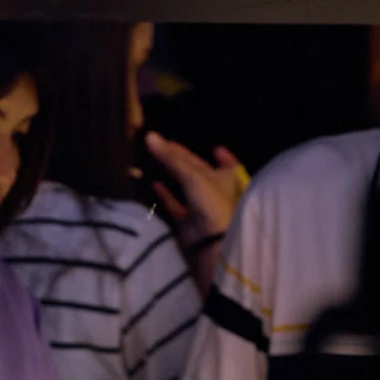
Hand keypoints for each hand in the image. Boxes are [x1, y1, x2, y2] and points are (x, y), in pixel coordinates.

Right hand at [143, 133, 246, 259]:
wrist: (212, 242)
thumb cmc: (213, 202)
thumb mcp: (193, 175)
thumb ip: (170, 158)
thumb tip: (149, 136)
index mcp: (229, 178)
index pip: (228, 164)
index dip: (224, 157)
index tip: (216, 149)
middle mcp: (218, 191)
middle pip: (200, 171)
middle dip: (185, 158)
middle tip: (167, 144)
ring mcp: (203, 207)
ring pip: (187, 187)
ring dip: (173, 174)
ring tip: (158, 159)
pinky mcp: (190, 221)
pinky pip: (176, 204)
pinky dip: (166, 195)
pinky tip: (155, 184)